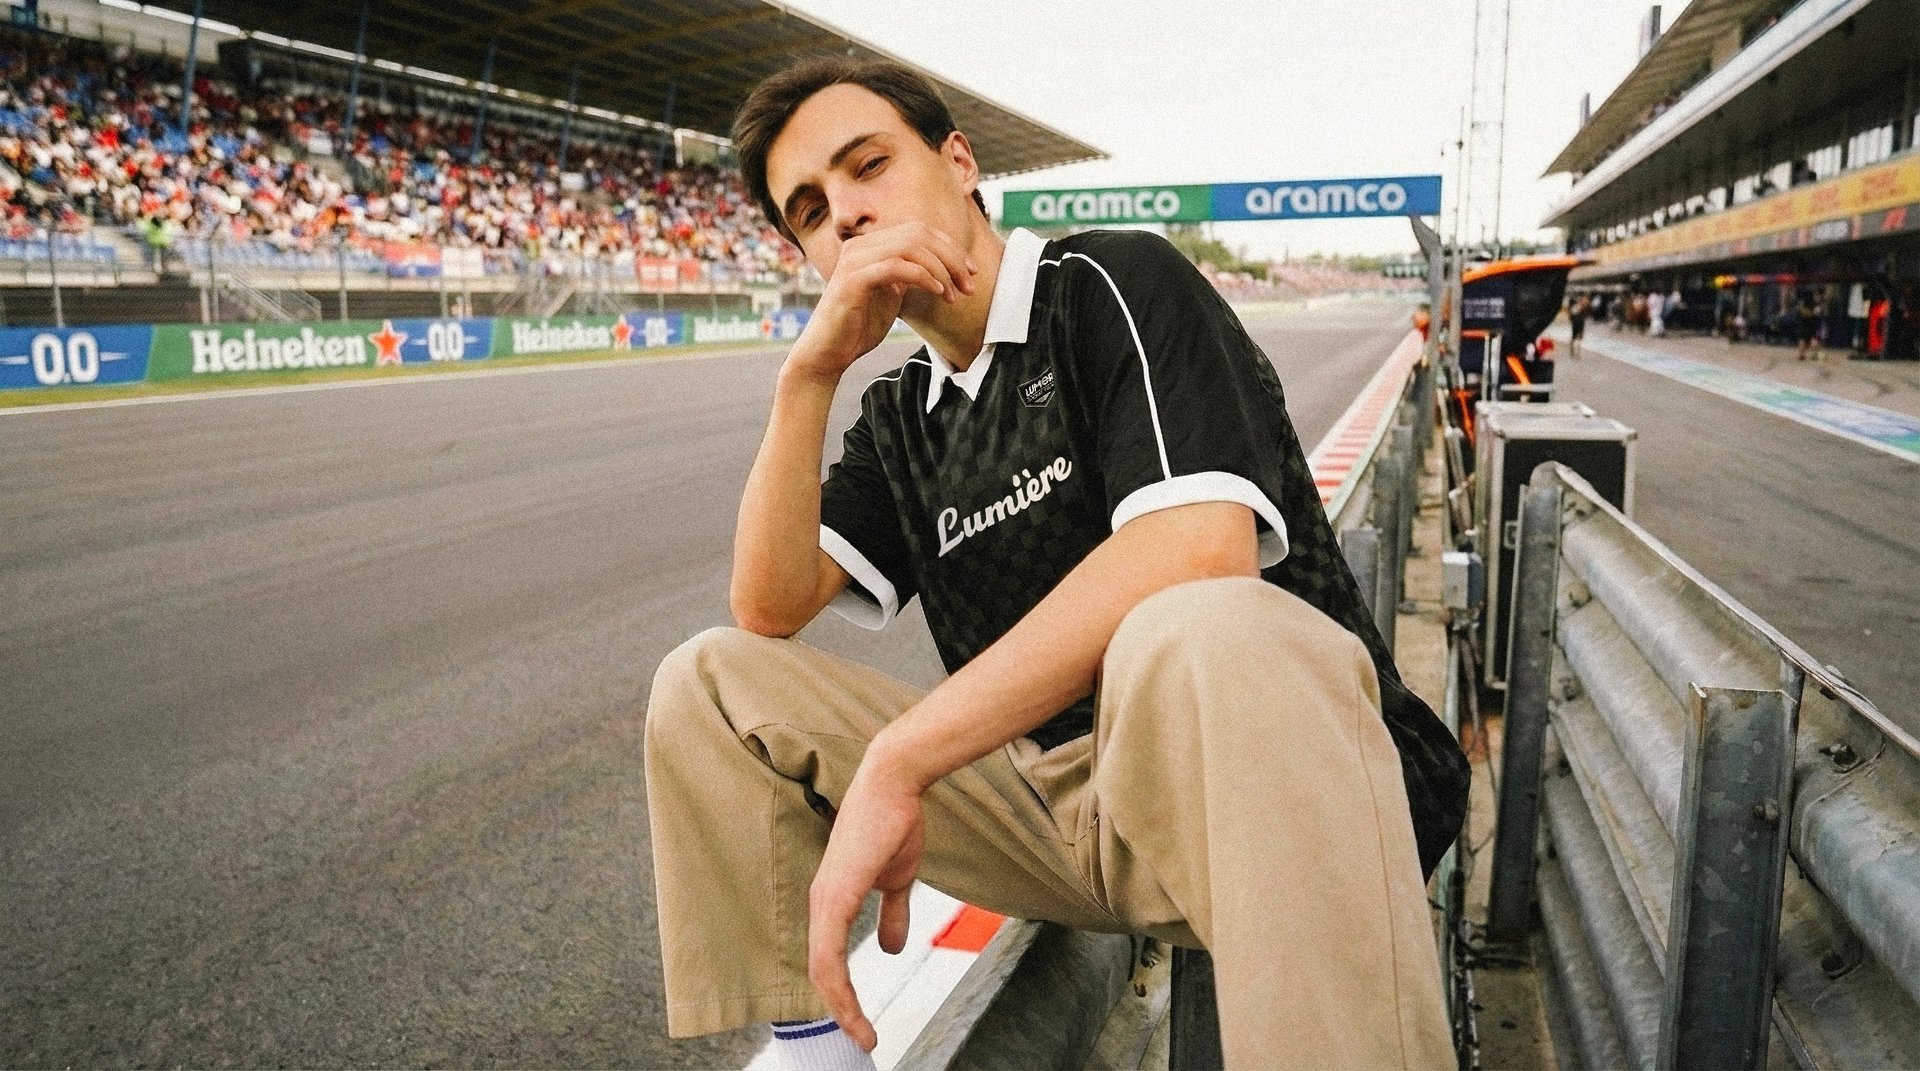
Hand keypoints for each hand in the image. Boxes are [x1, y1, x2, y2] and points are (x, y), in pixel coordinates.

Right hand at [787, 222, 976, 382]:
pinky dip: (923, 277)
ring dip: (941, 269)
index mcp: (870, 245)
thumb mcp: (891, 294)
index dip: (951, 248)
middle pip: (919, 234)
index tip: (971, 272)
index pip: (919, 231)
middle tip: (968, 285)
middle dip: (951, 258)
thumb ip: (909, 275)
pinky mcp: (852, 280)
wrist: (827, 353)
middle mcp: (860, 245)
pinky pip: (896, 267)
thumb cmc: (859, 326)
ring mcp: (854, 260)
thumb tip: (942, 266)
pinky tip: (937, 292)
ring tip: (953, 295)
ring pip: (910, 247)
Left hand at [808, 746, 928, 1052]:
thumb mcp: (897, 880)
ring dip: (843, 1010)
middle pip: (822, 976)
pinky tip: (856, 1012)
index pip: (829, 963)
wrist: (896, 784)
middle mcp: (820, 906)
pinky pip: (829, 956)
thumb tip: (892, 949)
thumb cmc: (894, 823)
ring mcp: (823, 902)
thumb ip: (892, 914)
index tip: (864, 1026)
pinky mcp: (834, 897)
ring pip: (823, 973)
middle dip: (842, 1014)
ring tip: (865, 1038)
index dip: (844, 998)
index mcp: (832, 903)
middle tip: (864, 1042)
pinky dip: (841, 990)